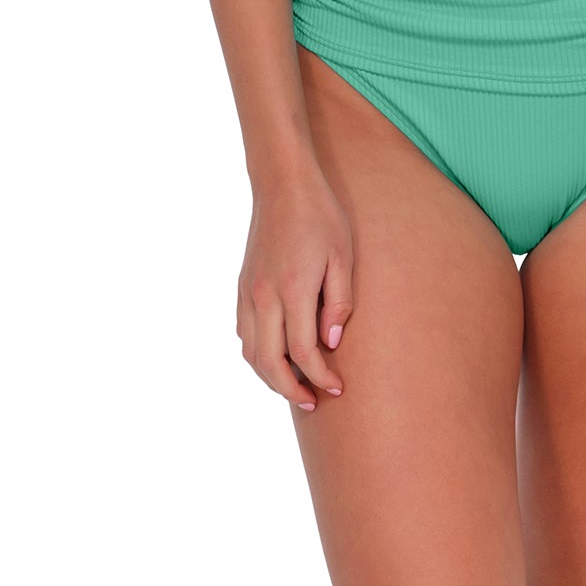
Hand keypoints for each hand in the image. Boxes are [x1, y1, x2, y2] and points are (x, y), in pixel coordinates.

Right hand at [236, 166, 353, 412]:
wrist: (282, 183)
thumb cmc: (320, 215)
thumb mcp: (343, 256)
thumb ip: (339, 302)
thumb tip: (331, 342)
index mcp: (293, 289)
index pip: (303, 352)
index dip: (321, 376)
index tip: (338, 388)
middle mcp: (264, 296)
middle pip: (269, 363)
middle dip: (291, 389)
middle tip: (314, 401)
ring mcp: (248, 292)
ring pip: (250, 352)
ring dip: (270, 377)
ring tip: (295, 386)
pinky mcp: (242, 285)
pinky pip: (243, 332)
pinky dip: (256, 354)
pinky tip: (275, 356)